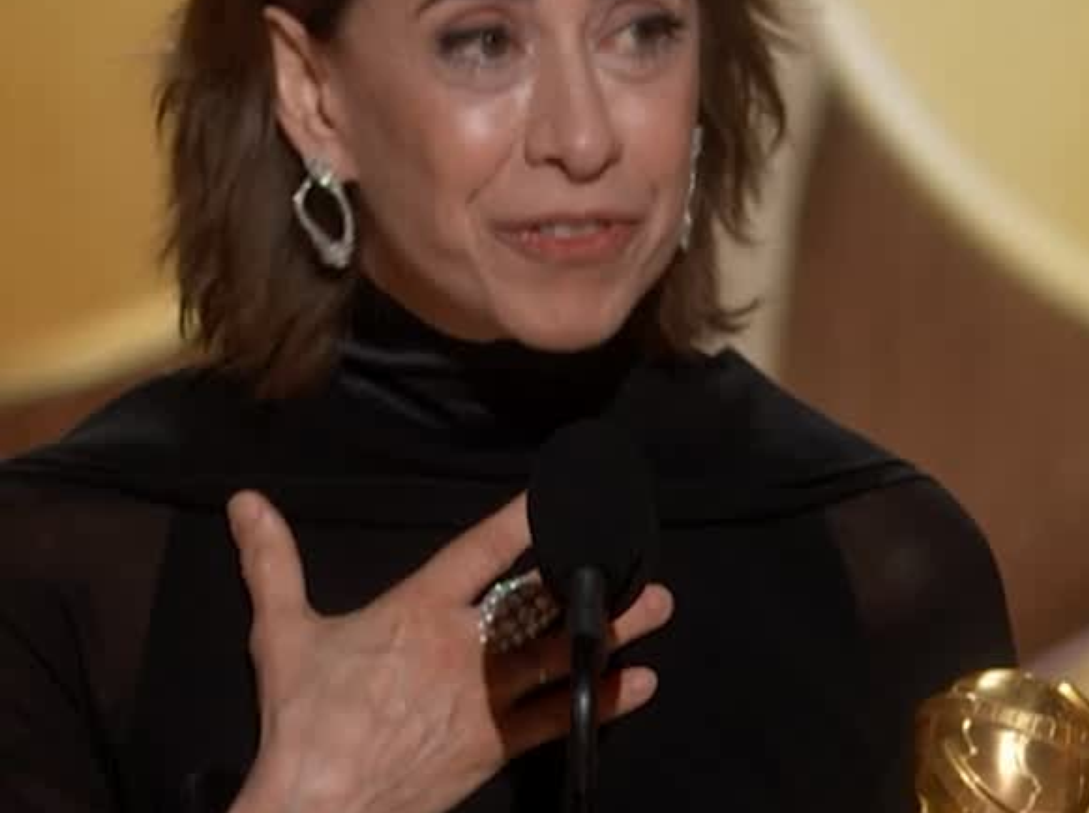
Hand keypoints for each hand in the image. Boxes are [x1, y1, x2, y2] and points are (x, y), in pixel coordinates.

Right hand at [225, 490, 672, 812]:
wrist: (317, 807)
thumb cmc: (303, 718)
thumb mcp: (281, 632)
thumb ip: (272, 562)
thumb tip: (246, 503)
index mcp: (418, 612)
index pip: (482, 552)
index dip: (526, 518)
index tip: (566, 491)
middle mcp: (464, 648)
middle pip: (539, 604)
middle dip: (591, 579)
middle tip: (641, 557)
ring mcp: (485, 699)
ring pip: (559, 655)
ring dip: (612, 631)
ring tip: (658, 608)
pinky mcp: (495, 745)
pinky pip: (557, 717)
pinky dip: (602, 700)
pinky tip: (641, 684)